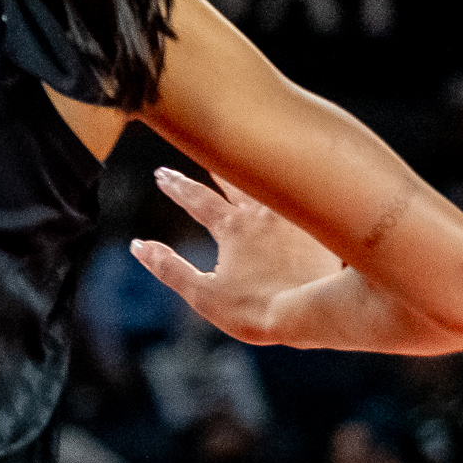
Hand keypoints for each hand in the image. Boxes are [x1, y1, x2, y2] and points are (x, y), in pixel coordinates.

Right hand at [132, 166, 345, 345]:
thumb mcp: (203, 295)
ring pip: (274, 183)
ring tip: (253, 160)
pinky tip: (308, 187)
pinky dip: (300, 187)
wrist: (316, 313)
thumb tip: (138, 245)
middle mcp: (264, 214)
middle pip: (236, 179)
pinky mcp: (325, 230)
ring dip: (258, 170)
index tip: (162, 173)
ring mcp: (297, 219)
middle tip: (206, 148)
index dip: (177, 186)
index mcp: (232, 228)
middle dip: (216, 164)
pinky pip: (312, 196)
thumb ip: (169, 269)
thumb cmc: (257, 309)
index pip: (197, 199)